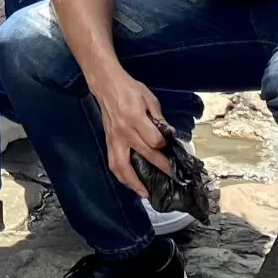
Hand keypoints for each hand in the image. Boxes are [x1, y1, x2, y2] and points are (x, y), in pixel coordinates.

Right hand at [93, 69, 171, 198]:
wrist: (106, 84)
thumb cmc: (129, 88)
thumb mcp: (149, 98)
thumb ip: (159, 117)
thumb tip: (169, 134)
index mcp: (135, 118)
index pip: (154, 140)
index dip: (164, 145)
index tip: (169, 145)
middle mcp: (124, 132)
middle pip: (143, 155)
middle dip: (159, 167)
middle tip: (171, 177)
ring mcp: (114, 138)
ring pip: (122, 166)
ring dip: (133, 182)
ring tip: (144, 193)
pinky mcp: (108, 141)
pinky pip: (112, 162)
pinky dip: (120, 175)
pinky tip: (128, 182)